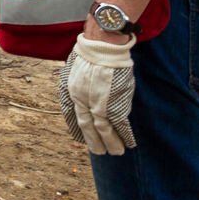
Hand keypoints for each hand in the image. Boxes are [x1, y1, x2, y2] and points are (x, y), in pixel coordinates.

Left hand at [58, 35, 137, 154]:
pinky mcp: (115, 105)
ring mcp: (98, 105)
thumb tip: (80, 85)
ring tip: (115, 153)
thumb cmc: (90, 50)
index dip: (76, 128)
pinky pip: (120, 125)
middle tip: (98, 151)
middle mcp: (81, 101)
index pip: (71, 116)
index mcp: (69, 91)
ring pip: (104, 130)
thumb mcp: (74, 65)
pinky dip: (124, 136)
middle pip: (86, 126)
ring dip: (110, 143)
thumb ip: (77, 79)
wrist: (102, 46)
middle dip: (93, 140)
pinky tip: (129, 143)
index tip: (80, 138)